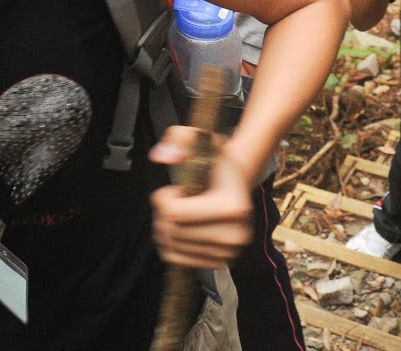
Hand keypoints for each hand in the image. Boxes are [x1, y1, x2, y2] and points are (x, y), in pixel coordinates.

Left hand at [149, 127, 253, 267]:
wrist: (237, 181)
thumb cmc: (217, 162)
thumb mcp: (201, 139)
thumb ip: (179, 138)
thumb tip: (163, 156)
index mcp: (234, 207)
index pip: (177, 214)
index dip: (163, 200)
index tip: (173, 189)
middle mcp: (235, 235)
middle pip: (173, 233)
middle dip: (163, 214)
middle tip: (174, 200)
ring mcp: (229, 252)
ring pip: (173, 248)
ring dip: (165, 229)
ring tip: (179, 211)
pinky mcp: (219, 262)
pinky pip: (179, 261)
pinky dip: (171, 245)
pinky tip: (180, 227)